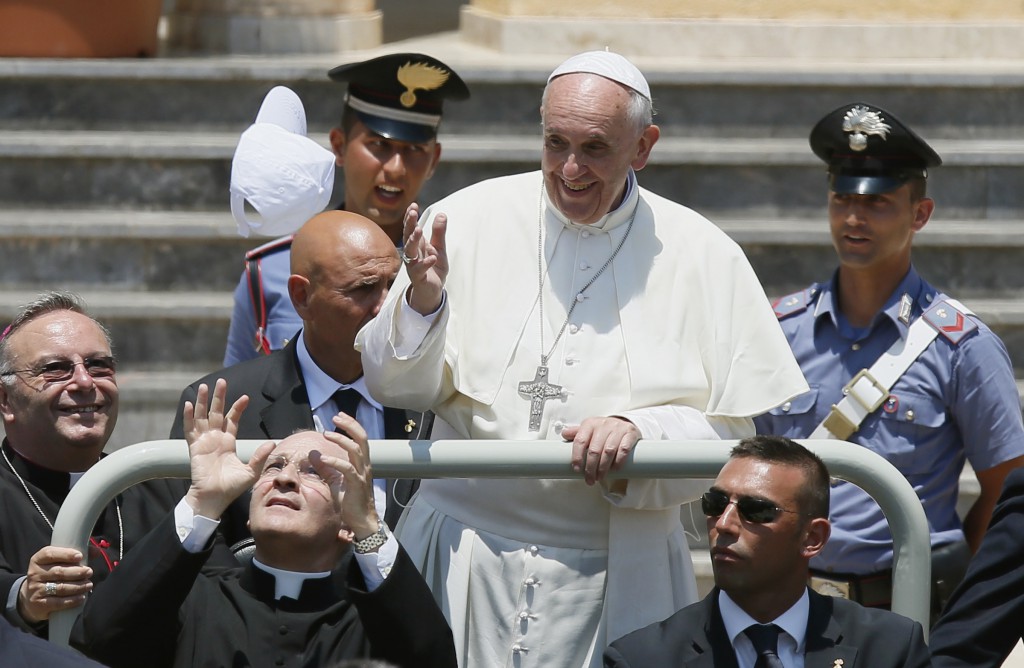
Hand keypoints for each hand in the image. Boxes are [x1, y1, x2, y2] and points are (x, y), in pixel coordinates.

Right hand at [18, 547, 91, 623]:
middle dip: (77, 572)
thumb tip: (96, 551)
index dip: (66, 554)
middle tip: (89, 572)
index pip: (50, 554)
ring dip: (78, 586)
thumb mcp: (57, 562)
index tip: (80, 556)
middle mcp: (34, 574)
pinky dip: (72, 600)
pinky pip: (58, 602)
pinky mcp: (39, 604)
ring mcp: (36, 590)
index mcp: (38, 560)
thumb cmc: (51, 575)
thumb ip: (76, 555)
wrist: (32, 597)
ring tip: (89, 584)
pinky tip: (82, 597)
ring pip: (60, 588)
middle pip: (59, 572)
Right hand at [183, 379, 273, 518]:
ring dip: (202, 402)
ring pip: (202, 417)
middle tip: (221, 381)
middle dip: (218, 397)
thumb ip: (260, 456)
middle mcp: (215, 439)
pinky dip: (188, 417)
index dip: (237, 408)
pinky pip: (190, 429)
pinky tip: (189, 404)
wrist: (214, 498)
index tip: (245, 397)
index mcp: (227, 443)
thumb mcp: (250, 471)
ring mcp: (203, 442)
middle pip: (215, 413)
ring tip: (204, 387)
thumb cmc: (231, 488)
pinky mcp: (194, 448)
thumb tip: (273, 443)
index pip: (231, 420)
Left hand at [316, 412, 379, 541]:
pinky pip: (347, 469)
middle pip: (362, 439)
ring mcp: (362, 474)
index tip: (339, 416)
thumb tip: (313, 454)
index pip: (359, 438)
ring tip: (327, 433)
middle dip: (349, 425)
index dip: (351, 425)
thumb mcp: (336, 482)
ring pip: (356, 450)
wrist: (361, 522)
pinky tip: (323, 458)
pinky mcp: (357, 485)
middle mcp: (364, 466)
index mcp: (361, 463)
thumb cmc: (350, 503)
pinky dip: (335, 461)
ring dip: (342, 439)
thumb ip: (326, 468)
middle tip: (336, 417)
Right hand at [401, 203, 448, 315]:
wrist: (433, 291)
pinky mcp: (418, 277)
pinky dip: (426, 263)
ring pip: (410, 252)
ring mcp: (414, 265)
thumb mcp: (439, 249)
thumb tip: (441, 214)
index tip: (414, 205)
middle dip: (409, 224)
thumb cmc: (433, 268)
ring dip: (414, 240)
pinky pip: (420, 269)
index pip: (411, 228)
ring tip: (420, 230)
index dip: (410, 218)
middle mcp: (412, 254)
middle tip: (412, 213)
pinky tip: (432, 257)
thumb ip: (439, 233)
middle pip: (408, 237)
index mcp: (417, 245)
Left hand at [565, 416, 641, 485]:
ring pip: (608, 451)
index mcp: (590, 424)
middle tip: (590, 479)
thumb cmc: (603, 430)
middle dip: (591, 468)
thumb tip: (563, 434)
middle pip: (594, 450)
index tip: (577, 470)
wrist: (624, 423)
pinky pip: (624, 449)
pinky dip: (619, 461)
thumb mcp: (589, 430)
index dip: (577, 457)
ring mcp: (617, 428)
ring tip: (600, 477)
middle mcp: (603, 424)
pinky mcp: (630, 433)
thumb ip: (577, 433)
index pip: (580, 441)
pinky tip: (615, 469)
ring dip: (603, 468)